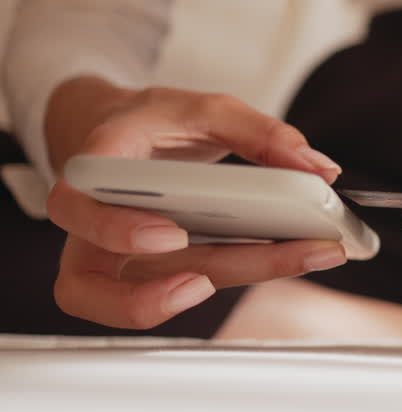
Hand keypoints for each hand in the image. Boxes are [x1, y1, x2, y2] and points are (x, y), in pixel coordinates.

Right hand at [44, 76, 347, 328]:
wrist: (122, 130)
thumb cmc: (153, 122)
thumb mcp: (205, 109)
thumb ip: (261, 134)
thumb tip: (318, 168)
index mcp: (95, 167)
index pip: (73, 207)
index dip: (115, 230)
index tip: (172, 235)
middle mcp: (90, 223)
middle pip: (90, 280)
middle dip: (146, 297)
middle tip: (203, 285)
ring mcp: (108, 256)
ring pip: (123, 302)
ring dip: (196, 300)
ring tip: (274, 266)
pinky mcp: (139, 273)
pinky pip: (164, 293)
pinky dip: (216, 287)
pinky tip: (275, 263)